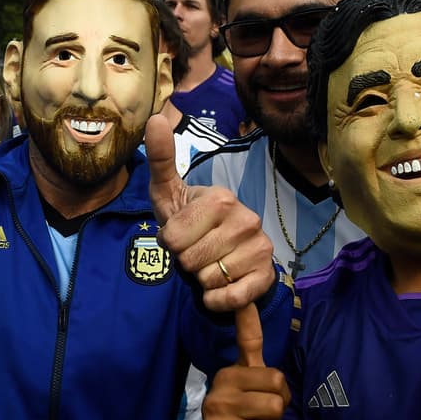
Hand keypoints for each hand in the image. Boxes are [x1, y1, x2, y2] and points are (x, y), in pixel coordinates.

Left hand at [145, 113, 275, 310]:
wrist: (225, 257)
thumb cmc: (191, 224)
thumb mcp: (169, 193)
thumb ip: (161, 160)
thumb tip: (154, 118)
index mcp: (221, 197)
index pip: (174, 238)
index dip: (171, 244)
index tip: (182, 235)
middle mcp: (246, 219)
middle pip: (189, 260)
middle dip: (185, 262)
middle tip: (196, 252)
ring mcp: (260, 247)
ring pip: (208, 280)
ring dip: (201, 280)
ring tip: (210, 265)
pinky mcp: (266, 275)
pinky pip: (229, 299)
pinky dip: (216, 301)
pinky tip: (219, 289)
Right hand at [201, 303, 290, 419]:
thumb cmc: (241, 412)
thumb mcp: (246, 374)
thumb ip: (248, 339)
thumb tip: (245, 299)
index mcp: (226, 376)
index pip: (276, 379)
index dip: (279, 393)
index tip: (261, 398)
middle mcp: (216, 399)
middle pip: (276, 406)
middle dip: (274, 419)